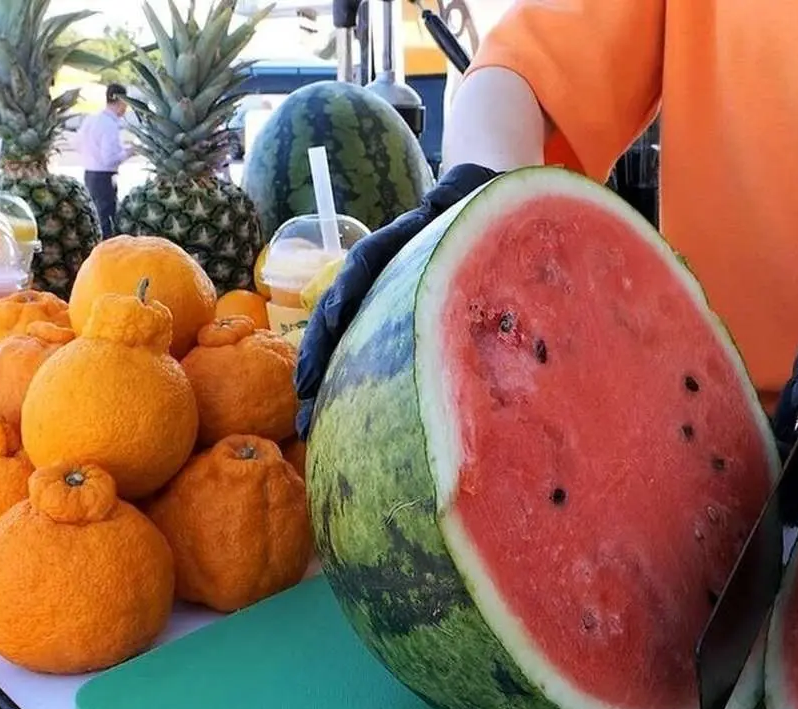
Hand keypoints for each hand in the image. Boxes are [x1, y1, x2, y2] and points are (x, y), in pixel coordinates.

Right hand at [293, 163, 500, 439]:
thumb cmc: (481, 201)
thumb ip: (460, 189)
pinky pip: (372, 365)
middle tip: (305, 390)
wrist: (493, 211)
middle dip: (320, 352)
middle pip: (343, 313)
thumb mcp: (474, 191)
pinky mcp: (404, 335)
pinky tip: (337, 430)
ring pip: (349, 345)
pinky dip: (353, 395)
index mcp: (402, 244)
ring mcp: (391, 305)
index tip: (335, 315)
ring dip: (327, 385)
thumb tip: (441, 195)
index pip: (368, 263)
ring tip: (309, 424)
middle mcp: (387, 277)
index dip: (349, 287)